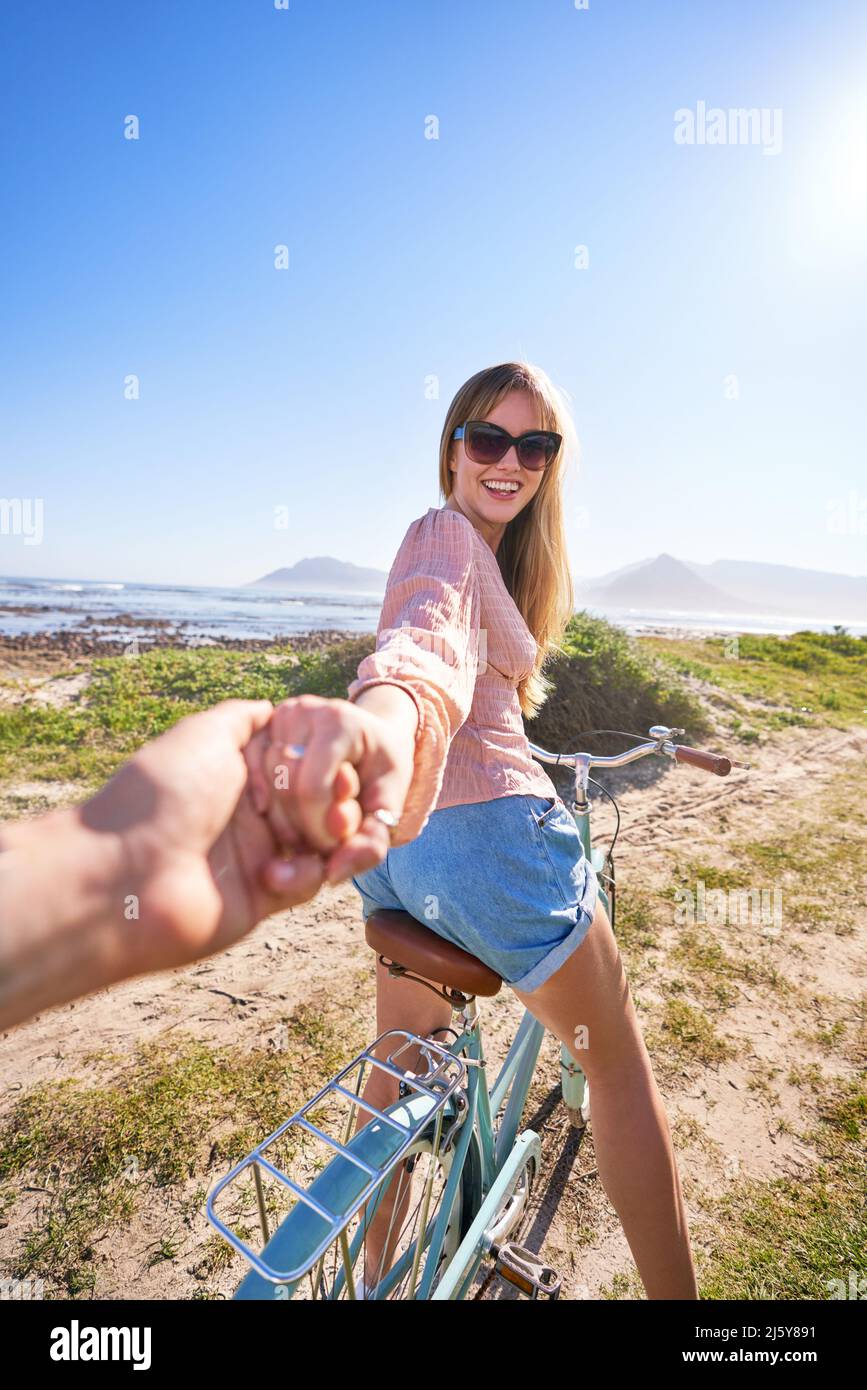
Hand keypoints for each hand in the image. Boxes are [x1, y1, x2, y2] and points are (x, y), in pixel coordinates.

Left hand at [78, 698, 363, 969]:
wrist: (126, 876)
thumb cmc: (163, 796)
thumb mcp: (204, 734)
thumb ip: (244, 717)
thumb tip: (275, 708)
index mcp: (239, 772)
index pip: (303, 762)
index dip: (323, 763)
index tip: (335, 764)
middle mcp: (249, 809)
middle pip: (319, 800)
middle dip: (336, 798)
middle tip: (336, 799)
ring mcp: (256, 852)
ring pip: (322, 840)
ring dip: (331, 835)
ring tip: (326, 834)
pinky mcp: (263, 894)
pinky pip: (307, 880)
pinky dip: (306, 874)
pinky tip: (278, 873)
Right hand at [251, 692, 416, 887]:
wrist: (371, 738)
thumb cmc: (380, 774)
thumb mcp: (387, 807)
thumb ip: (369, 843)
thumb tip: (331, 874)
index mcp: (338, 721)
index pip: (312, 789)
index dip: (322, 829)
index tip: (339, 842)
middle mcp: (302, 710)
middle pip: (285, 788)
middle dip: (304, 828)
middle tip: (322, 842)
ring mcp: (276, 716)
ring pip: (265, 784)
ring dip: (284, 821)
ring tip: (308, 828)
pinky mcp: (259, 727)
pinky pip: (250, 775)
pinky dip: (265, 805)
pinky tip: (285, 815)